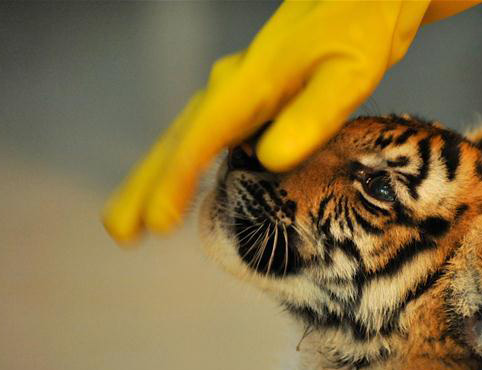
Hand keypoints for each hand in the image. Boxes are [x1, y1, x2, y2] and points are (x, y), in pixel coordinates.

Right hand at [103, 0, 480, 243]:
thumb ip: (313, 114)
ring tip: (134, 218)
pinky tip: (185, 184)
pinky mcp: (253, 96)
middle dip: (146, 185)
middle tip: (119, 231)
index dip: (177, 180)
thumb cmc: (362, 27)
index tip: (158, 222)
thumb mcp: (351, 72)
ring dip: (158, 176)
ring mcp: (240, 89)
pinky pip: (209, 134)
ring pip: (186, 136)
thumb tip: (271, 159)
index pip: (202, 136)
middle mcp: (235, 84)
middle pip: (177, 138)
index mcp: (252, 81)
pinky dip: (188, 162)